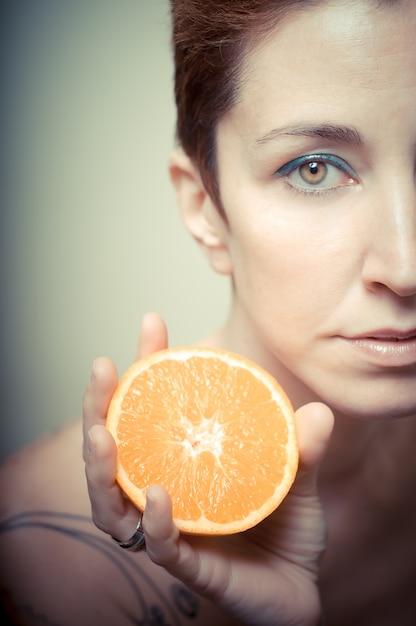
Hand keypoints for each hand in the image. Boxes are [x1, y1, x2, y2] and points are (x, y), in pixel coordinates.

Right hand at [84, 314, 332, 625]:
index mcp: (181, 461)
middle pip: (113, 449)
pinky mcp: (186, 566)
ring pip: (112, 501)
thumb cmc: (285, 525)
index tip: (151, 322)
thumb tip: (318, 412)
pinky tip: (154, 495)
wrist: (297, 587)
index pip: (151, 408)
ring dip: (100, 467)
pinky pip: (159, 546)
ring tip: (102, 435)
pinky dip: (154, 522)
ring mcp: (169, 528)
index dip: (146, 365)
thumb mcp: (296, 476)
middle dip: (97, 408)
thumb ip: (303, 448)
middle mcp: (162, 488)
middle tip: (101, 370)